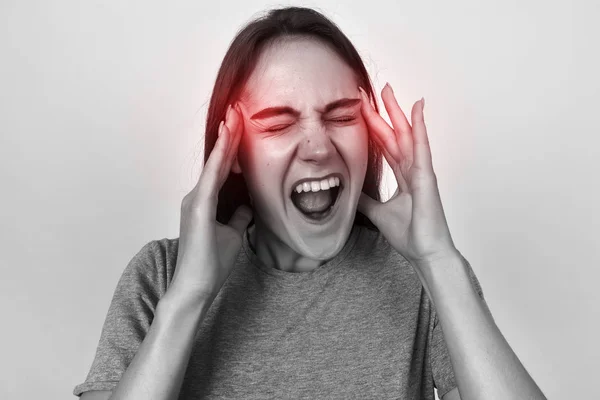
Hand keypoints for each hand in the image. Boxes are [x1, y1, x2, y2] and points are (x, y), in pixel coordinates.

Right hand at [171, 103, 252, 300]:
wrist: (197, 286)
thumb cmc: (212, 262)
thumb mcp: (233, 233)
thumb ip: (239, 216)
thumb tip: (248, 205)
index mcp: (206, 200)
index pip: (224, 167)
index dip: (233, 145)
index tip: (242, 123)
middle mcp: (197, 195)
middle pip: (219, 160)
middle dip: (230, 134)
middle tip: (239, 108)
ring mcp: (195, 200)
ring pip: (215, 163)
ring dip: (226, 139)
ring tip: (235, 115)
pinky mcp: (198, 207)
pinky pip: (213, 177)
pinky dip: (221, 157)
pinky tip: (228, 139)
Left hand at [357, 84, 457, 266]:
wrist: (425, 252)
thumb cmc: (410, 235)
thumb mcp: (378, 213)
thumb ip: (367, 200)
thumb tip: (352, 193)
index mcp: (402, 177)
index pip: (385, 146)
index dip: (374, 127)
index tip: (362, 110)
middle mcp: (411, 170)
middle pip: (394, 134)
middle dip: (383, 112)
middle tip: (373, 91)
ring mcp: (420, 170)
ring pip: (406, 134)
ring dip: (397, 111)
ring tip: (388, 90)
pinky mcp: (427, 175)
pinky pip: (422, 145)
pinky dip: (419, 125)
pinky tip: (417, 107)